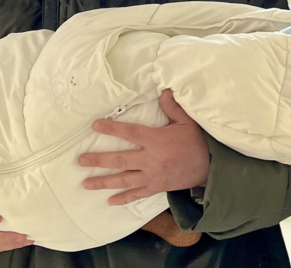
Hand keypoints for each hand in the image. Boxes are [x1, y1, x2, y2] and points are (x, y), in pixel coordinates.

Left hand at [80, 89, 209, 205]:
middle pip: (120, 160)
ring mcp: (152, 176)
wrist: (209, 167)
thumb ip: (173, 107)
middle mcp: (150, 159)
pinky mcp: (156, 187)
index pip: (129, 132)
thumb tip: (164, 89)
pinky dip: (123, 199)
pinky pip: (137, 195)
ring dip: (104, 182)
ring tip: (86, 183)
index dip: (112, 128)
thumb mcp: (187, 122)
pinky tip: (110, 201)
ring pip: (124, 180)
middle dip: (99, 160)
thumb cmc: (196, 142)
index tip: (95, 125)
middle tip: (81, 160)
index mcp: (156, 140)